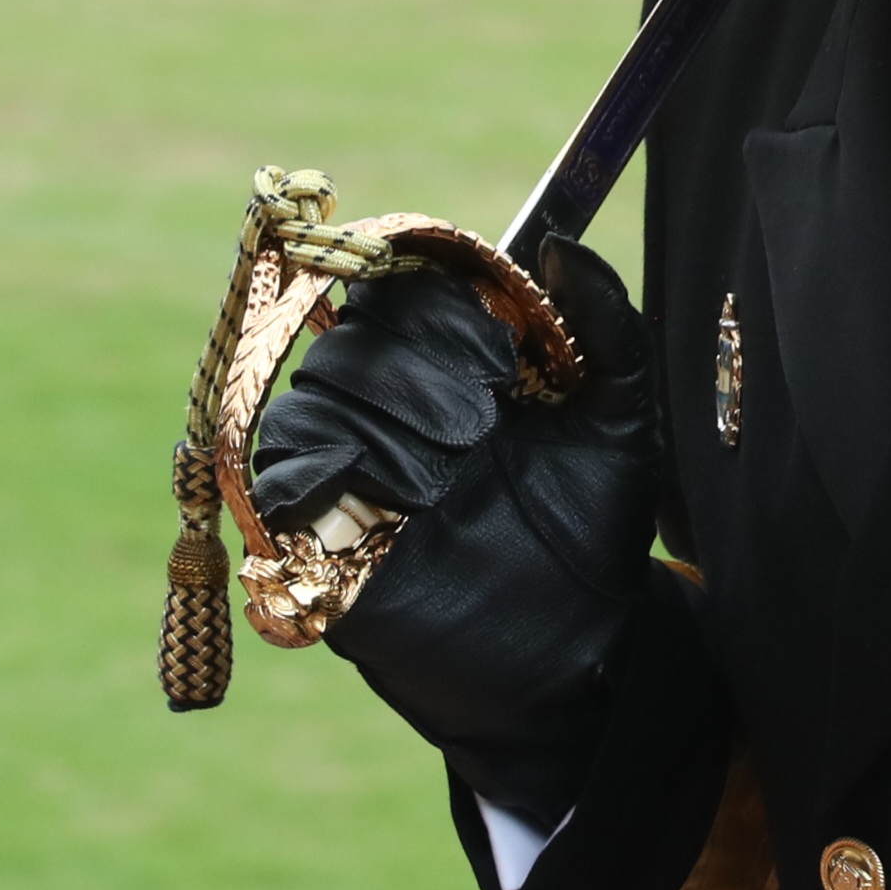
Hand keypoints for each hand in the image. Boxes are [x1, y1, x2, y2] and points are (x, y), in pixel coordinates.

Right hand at [250, 237, 658, 820]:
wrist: (584, 647)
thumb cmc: (598, 528)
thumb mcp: (619, 417)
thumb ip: (604, 324)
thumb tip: (556, 242)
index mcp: (448, 368)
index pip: (400, 294)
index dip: (437, 310)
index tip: (500, 358)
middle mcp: (387, 412)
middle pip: (346, 345)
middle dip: (408, 374)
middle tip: (477, 424)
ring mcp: (346, 477)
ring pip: (304, 406)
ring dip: (374, 425)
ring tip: (449, 471)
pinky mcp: (317, 546)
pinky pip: (271, 486)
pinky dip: (312, 474)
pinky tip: (386, 496)